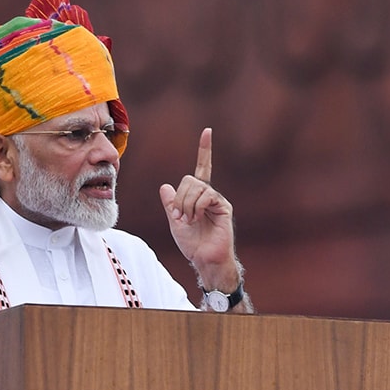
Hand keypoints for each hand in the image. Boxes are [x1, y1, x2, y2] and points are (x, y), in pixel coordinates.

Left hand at [159, 128, 239, 290]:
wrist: (203, 258)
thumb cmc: (192, 243)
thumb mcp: (175, 221)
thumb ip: (170, 204)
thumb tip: (165, 186)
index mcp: (198, 196)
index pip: (202, 168)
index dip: (205, 150)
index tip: (208, 131)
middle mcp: (209, 195)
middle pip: (190, 179)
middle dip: (179, 198)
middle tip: (179, 216)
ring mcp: (217, 200)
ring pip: (196, 187)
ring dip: (186, 205)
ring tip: (188, 221)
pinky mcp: (224, 207)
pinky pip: (206, 195)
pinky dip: (196, 207)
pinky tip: (196, 219)